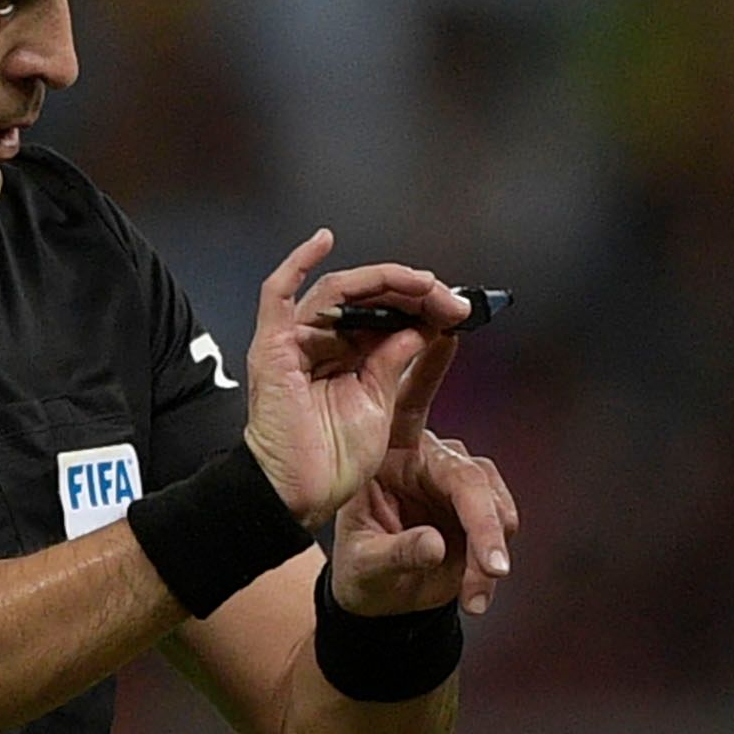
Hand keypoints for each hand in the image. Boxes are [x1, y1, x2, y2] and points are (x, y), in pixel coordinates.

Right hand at [239, 230, 465, 528]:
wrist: (301, 493)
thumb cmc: (334, 460)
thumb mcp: (379, 403)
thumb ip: (394, 362)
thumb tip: (417, 328)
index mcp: (348, 356)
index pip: (387, 312)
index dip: (423, 305)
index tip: (459, 309)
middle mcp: (322, 341)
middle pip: (368, 296)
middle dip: (414, 292)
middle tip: (450, 298)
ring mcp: (296, 340)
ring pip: (340, 290)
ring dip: (383, 280)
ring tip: (420, 282)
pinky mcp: (274, 345)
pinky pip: (277, 293)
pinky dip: (297, 263)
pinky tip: (323, 240)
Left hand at [330, 333, 518, 615]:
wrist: (377, 598)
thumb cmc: (363, 568)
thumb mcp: (365, 564)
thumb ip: (399, 553)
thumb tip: (437, 547)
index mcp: (394, 453)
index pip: (414, 401)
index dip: (430, 366)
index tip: (446, 332)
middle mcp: (431, 460)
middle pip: (470, 476)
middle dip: (484, 522)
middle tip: (491, 562)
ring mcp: (458, 485)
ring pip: (493, 501)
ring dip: (490, 547)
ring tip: (479, 586)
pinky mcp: (479, 510)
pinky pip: (499, 527)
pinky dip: (489, 565)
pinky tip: (477, 594)